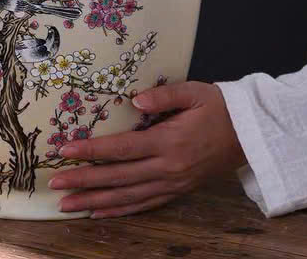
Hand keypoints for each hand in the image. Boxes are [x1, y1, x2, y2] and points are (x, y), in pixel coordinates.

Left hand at [48, 81, 245, 218]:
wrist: (251, 134)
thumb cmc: (219, 107)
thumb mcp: (194, 92)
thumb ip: (163, 96)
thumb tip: (134, 100)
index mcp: (169, 142)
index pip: (122, 148)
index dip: (92, 151)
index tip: (65, 150)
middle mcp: (168, 168)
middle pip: (118, 178)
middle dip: (84, 181)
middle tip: (55, 183)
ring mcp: (173, 183)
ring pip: (127, 197)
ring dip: (95, 202)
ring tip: (68, 205)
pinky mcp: (178, 191)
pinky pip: (145, 205)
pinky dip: (120, 211)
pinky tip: (100, 213)